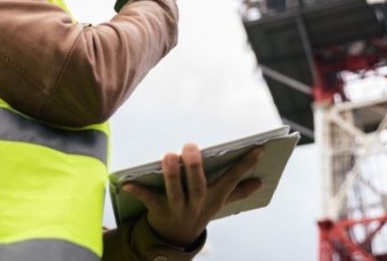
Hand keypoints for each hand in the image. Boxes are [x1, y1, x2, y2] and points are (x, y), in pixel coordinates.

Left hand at [122, 143, 263, 247]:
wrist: (175, 239)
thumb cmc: (198, 210)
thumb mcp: (218, 202)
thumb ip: (237, 191)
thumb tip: (260, 183)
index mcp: (213, 198)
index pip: (232, 179)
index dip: (245, 165)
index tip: (258, 148)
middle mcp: (197, 204)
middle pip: (197, 186)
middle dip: (194, 168)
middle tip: (190, 147)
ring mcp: (177, 208)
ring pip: (174, 192)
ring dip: (171, 175)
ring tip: (168, 155)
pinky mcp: (158, 210)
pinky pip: (148, 200)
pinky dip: (137, 191)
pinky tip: (126, 183)